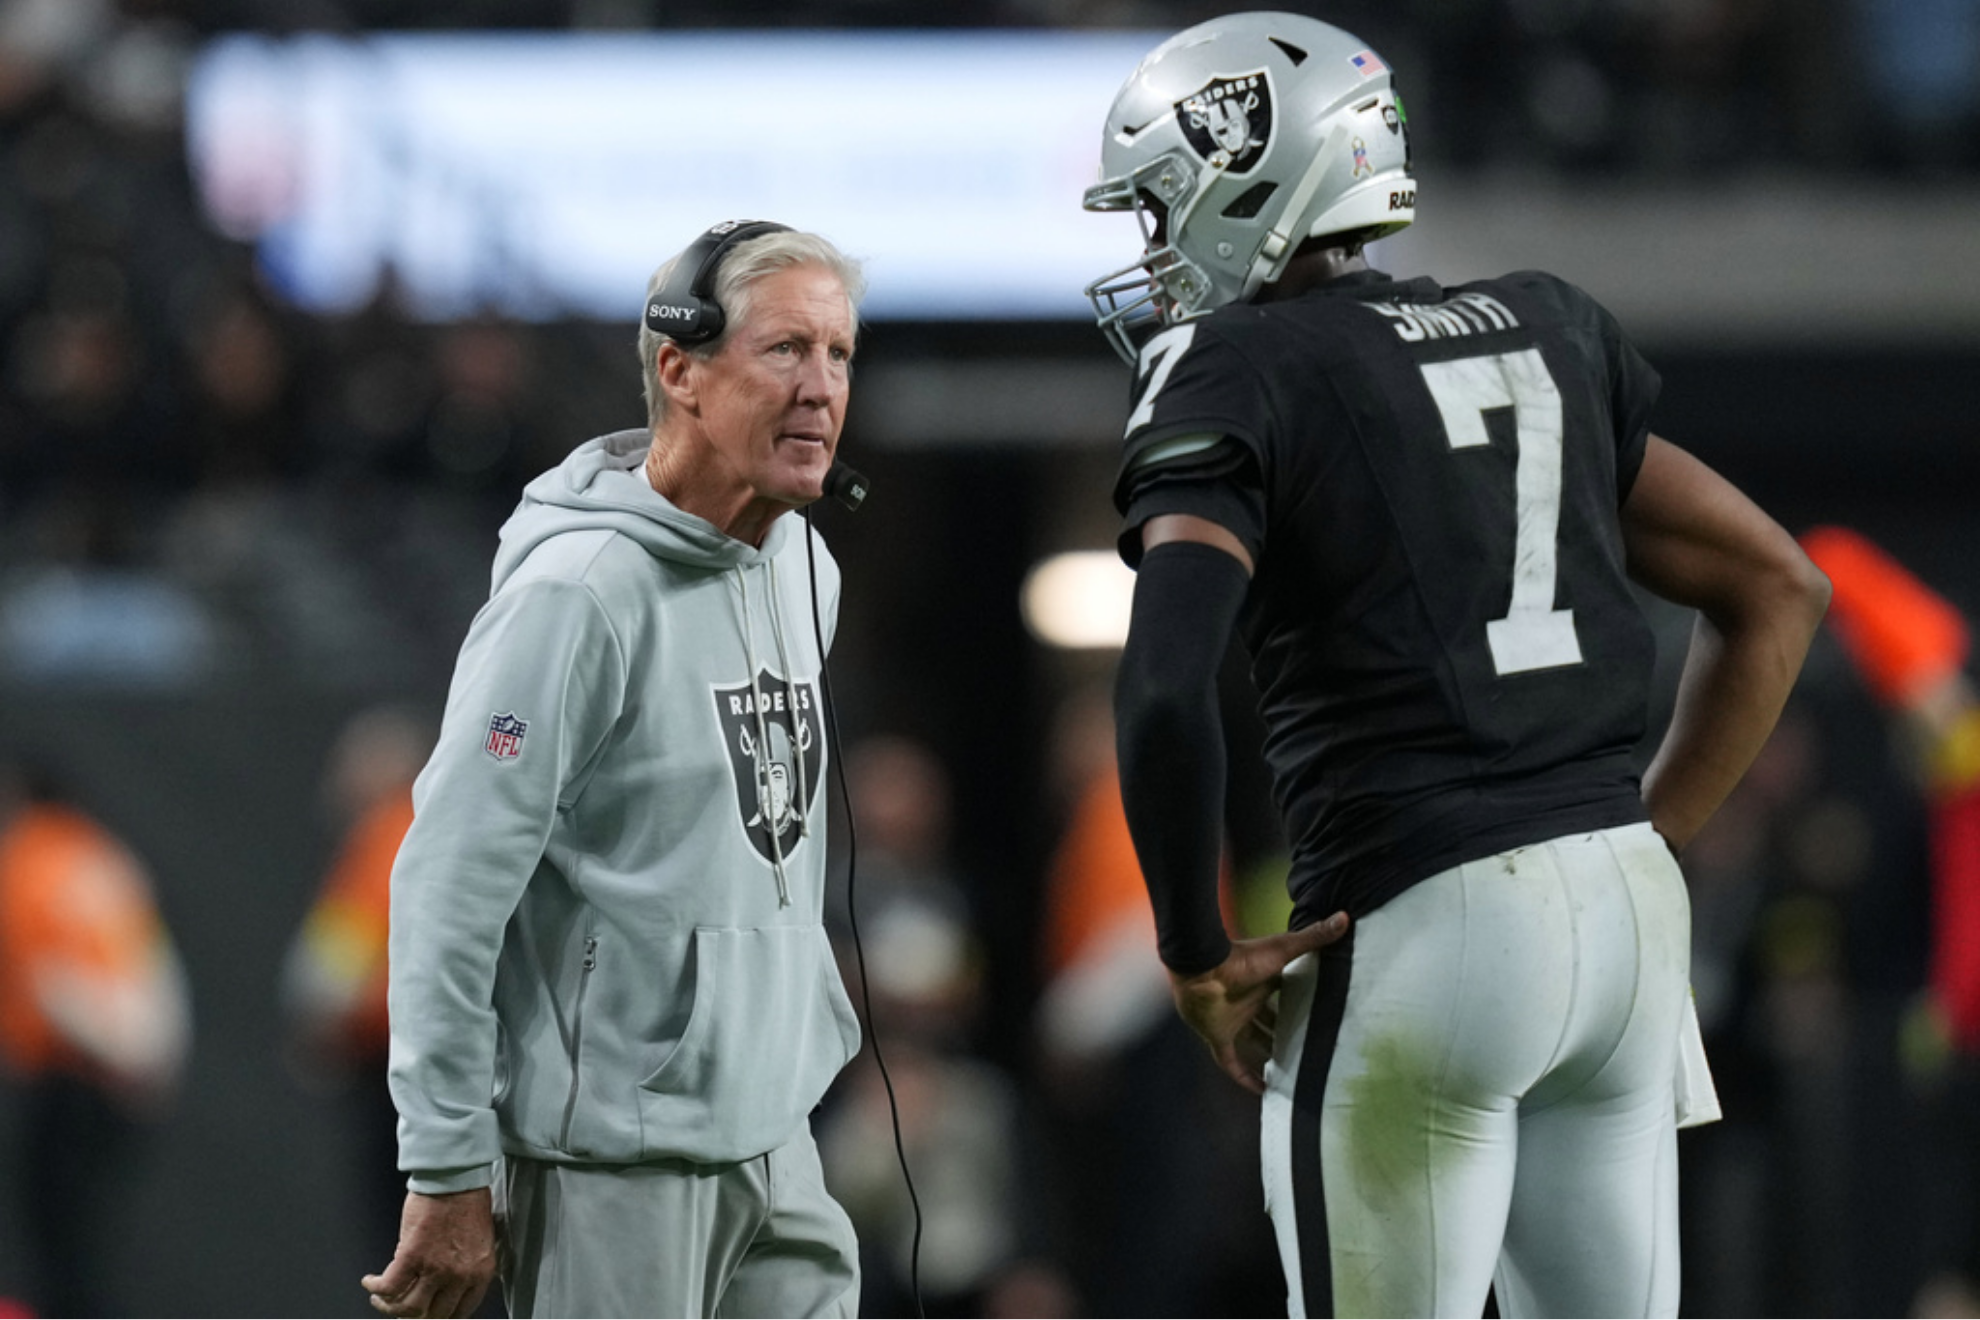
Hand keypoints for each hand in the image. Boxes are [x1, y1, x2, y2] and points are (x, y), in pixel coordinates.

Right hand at [362, 1187, 496, 1317]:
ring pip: (409, 1308)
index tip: (429, 1313)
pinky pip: (389, 1287)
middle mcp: (460, 1276)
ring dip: (390, 1307)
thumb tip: (442, 1284)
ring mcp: (436, 1269)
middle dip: (415, 1315)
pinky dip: (376, 1289)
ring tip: (381, 1299)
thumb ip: (465, 1267)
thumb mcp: (479, 1242)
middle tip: (402, 1308)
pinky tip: (371, 1283)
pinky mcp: (412, 1256)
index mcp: (481, 1272)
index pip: (462, 1310)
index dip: (442, 1316)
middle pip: (435, 1315)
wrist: (456, 1177)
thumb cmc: (468, 1201)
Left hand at [1167, 912, 1349, 1094]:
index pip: (1286, 994)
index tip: (1323, 1013)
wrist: (1200, 970)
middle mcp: (1248, 1001)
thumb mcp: (1283, 949)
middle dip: (1287, 1033)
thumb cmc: (1241, 958)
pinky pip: (1231, 1063)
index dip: (1302, 1003)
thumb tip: (1344, 917)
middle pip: (1271, 1021)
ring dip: (1269, 1055)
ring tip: (1293, 1072)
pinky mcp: (1219, 1037)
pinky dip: (1245, 1077)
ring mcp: (1232, 1020)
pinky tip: (1262, 1092)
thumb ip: (1312, 938)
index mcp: (1263, 980)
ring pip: (1254, 1042)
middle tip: (1311, 1048)